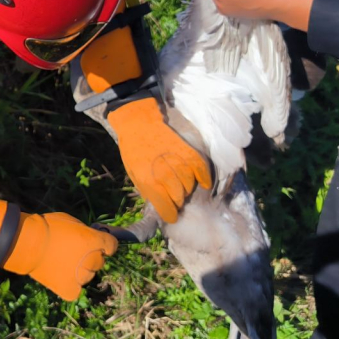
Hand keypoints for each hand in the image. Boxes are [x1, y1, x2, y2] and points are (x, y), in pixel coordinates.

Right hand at [4, 212, 117, 300]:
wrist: (28, 243)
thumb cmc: (48, 227)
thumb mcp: (71, 221)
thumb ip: (85, 232)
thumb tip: (90, 237)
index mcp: (95, 241)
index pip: (112, 246)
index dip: (104, 244)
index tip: (95, 243)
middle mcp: (93, 260)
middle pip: (99, 261)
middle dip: (90, 257)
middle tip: (73, 252)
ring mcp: (82, 277)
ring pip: (88, 276)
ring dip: (80, 271)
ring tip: (62, 264)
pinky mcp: (70, 289)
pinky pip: (76, 289)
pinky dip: (70, 285)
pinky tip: (60, 277)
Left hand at [106, 101, 211, 223]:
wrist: (138, 122)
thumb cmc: (133, 149)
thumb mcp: (134, 172)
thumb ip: (148, 189)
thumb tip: (161, 203)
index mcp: (148, 181)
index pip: (165, 207)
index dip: (170, 214)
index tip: (172, 216)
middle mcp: (164, 173)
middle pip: (179, 197)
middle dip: (178, 202)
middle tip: (176, 200)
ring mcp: (177, 162)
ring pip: (190, 185)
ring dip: (187, 189)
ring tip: (183, 188)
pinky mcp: (188, 151)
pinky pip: (201, 169)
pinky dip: (204, 178)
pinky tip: (204, 184)